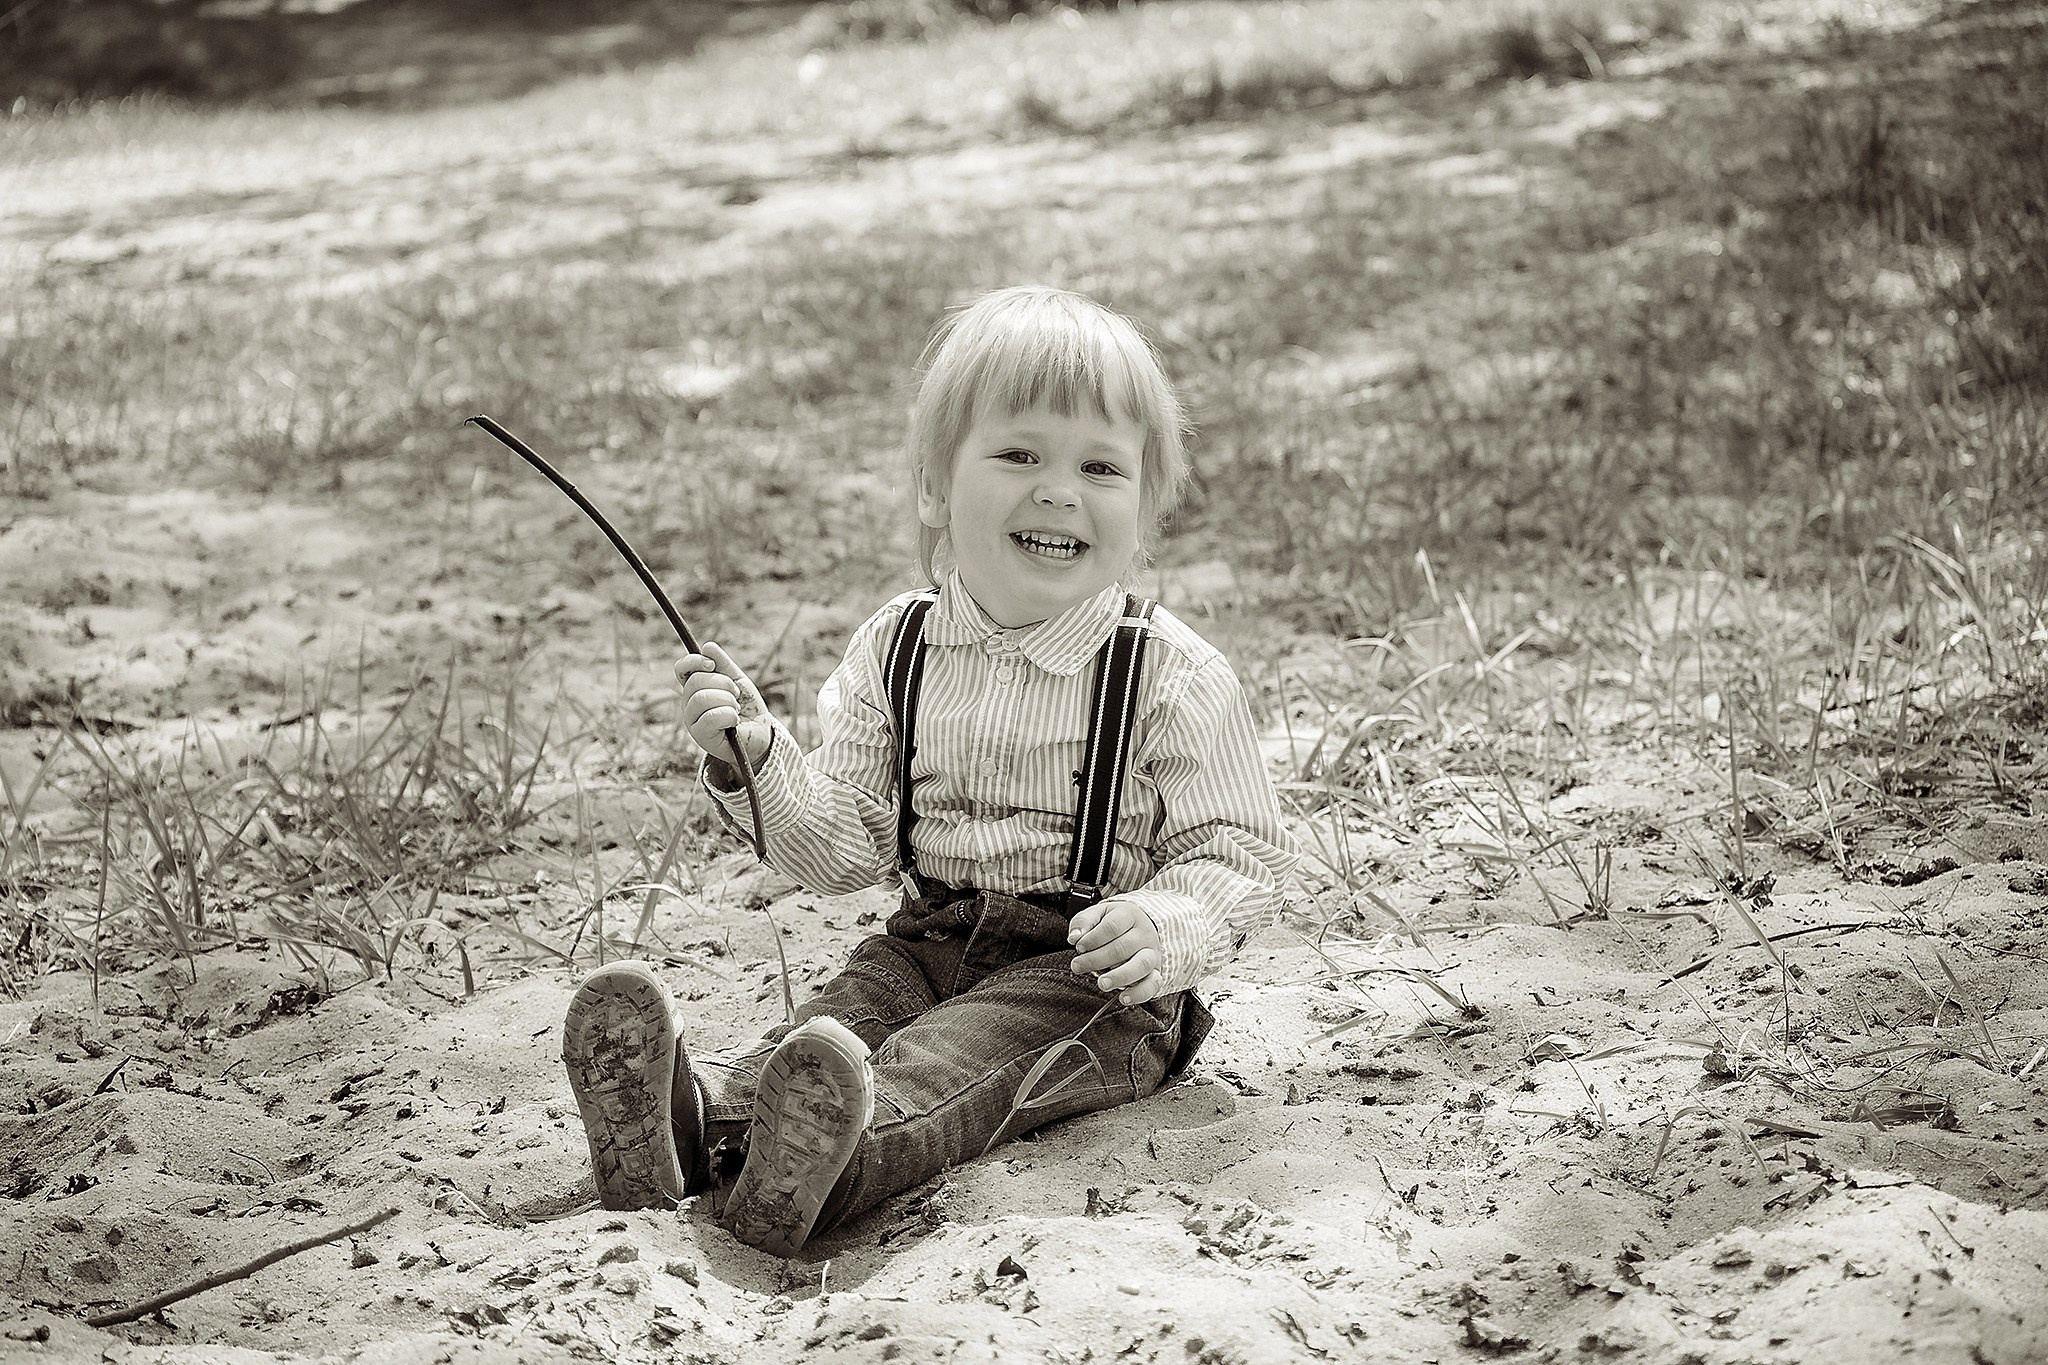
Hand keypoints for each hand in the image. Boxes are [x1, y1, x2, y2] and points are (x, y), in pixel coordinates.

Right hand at [676, 643, 772, 767]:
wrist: (760, 734)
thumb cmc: (747, 707)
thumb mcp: (738, 681)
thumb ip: (724, 665)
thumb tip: (707, 646)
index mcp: (695, 688)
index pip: (681, 669)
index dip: (693, 661)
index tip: (712, 664)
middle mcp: (689, 704)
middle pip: (695, 681)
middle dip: (723, 683)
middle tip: (736, 695)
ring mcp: (692, 721)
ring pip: (702, 698)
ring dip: (728, 700)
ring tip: (736, 709)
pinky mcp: (700, 736)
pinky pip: (712, 716)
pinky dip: (729, 715)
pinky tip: (734, 721)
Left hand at [1067, 898, 1164, 1005]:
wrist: (1143, 927)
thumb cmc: (1115, 923)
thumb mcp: (1098, 914)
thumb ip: (1083, 922)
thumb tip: (1074, 937)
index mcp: (1129, 915)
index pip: (1112, 926)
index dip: (1093, 939)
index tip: (1079, 947)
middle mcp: (1144, 934)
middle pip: (1123, 947)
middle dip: (1097, 959)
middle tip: (1078, 966)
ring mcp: (1152, 954)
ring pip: (1142, 965)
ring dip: (1120, 976)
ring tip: (1102, 983)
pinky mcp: (1156, 972)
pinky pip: (1154, 984)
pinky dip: (1140, 993)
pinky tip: (1124, 998)